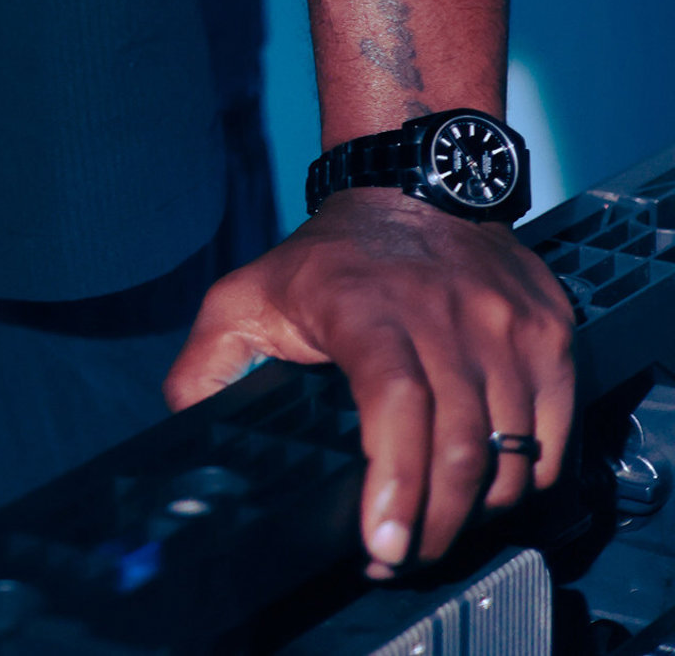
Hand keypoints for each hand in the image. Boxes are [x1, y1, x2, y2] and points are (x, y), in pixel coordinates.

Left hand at [164, 192, 574, 576]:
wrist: (411, 184)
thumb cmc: (329, 257)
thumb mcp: (249, 295)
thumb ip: (208, 364)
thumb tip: (185, 425)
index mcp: (367, 309)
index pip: (396, 402)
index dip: (396, 480)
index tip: (383, 544)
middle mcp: (446, 313)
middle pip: (461, 448)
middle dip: (436, 527)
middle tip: (404, 555)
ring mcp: (506, 322)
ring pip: (515, 454)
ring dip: (482, 510)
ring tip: (441, 522)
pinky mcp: (549, 330)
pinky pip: (555, 435)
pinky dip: (529, 475)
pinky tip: (490, 482)